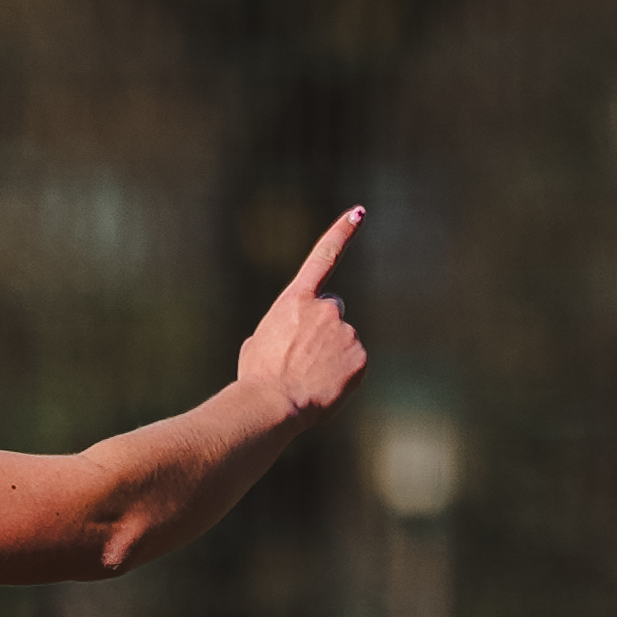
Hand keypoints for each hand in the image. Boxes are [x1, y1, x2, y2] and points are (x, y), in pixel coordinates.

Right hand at [236, 210, 368, 418]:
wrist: (271, 404)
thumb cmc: (256, 377)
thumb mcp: (257, 344)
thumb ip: (280, 329)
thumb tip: (288, 340)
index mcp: (296, 300)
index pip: (323, 257)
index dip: (342, 232)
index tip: (359, 212)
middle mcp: (326, 308)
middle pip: (332, 309)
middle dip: (322, 327)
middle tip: (300, 356)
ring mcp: (346, 332)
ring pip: (342, 339)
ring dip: (329, 354)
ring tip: (307, 377)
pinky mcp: (360, 356)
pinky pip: (354, 362)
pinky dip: (342, 373)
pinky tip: (323, 386)